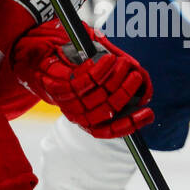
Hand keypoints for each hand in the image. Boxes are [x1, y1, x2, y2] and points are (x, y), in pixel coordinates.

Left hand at [10, 23, 153, 138]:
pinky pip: (86, 81)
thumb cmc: (75, 73)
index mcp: (87, 120)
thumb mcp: (99, 85)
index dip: (131, 124)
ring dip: (116, 77)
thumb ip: (118, 90)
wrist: (41, 60)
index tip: (148, 113)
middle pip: (108, 110)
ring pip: (99, 95)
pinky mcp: (59, 87)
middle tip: (137, 76)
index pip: (109, 130)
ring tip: (125, 64)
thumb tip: (145, 93)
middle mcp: (77, 115)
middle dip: (127, 92)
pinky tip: (109, 59)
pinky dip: (101, 70)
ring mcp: (67, 102)